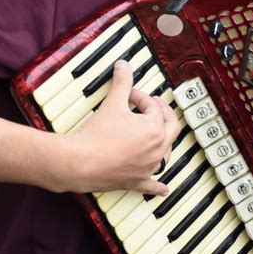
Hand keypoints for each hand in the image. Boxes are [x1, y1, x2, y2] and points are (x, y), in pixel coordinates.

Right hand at [54, 60, 180, 195]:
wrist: (80, 162)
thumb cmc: (98, 134)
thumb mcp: (113, 103)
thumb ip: (122, 82)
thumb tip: (124, 65)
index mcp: (155, 129)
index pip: (153, 106)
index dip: (141, 96)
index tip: (129, 94)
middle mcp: (157, 149)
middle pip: (171, 128)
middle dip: (163, 113)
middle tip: (152, 105)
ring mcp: (149, 168)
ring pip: (166, 153)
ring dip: (165, 142)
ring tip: (159, 134)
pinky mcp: (137, 182)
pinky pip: (152, 185)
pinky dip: (158, 186)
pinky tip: (164, 188)